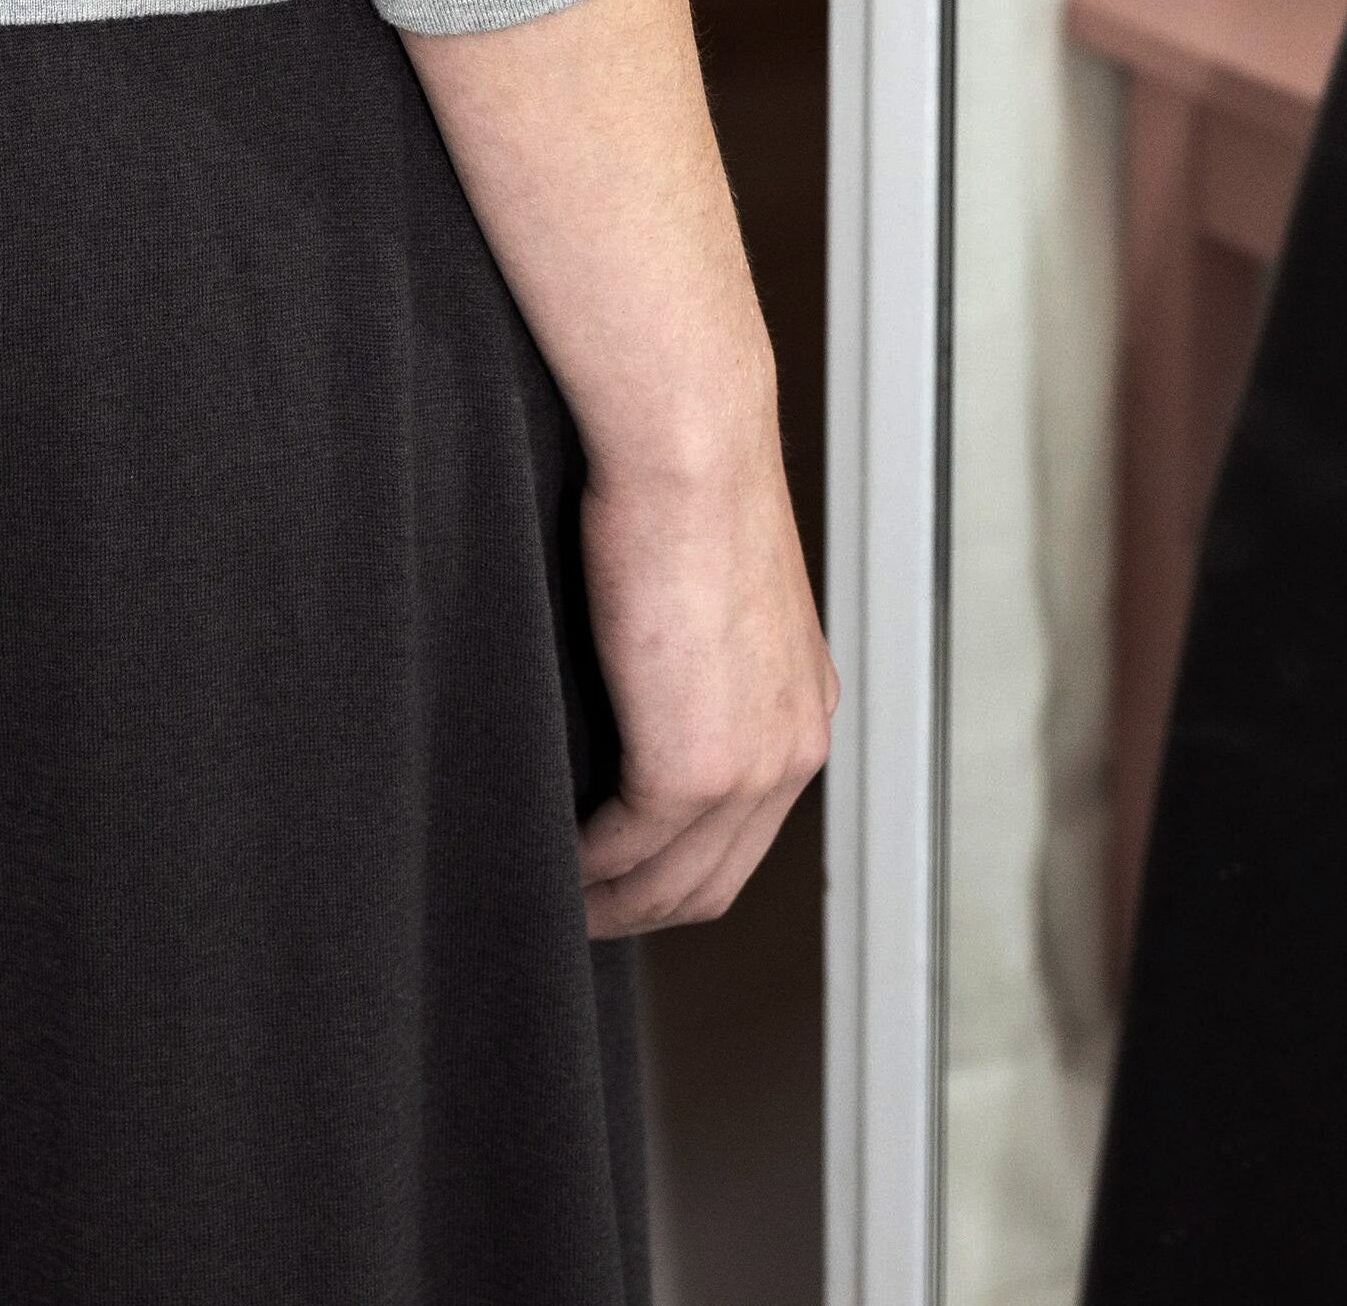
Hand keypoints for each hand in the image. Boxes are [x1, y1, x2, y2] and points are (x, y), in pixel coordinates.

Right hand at [575, 427, 837, 936]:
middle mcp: (793, 747)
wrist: (690, 439)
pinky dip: (584, 868)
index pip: (744, 833)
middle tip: (572, 905)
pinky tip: (543, 852)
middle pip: (713, 882)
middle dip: (640, 907)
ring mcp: (750, 766)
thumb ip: (696, 659)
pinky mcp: (692, 767)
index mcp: (802, 706)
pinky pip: (628, 852)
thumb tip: (639, 688)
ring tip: (548, 895)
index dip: (676, 866)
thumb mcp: (712, 591)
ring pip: (673, 885)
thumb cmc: (686, 482)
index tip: (616, 870)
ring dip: (608, 904)